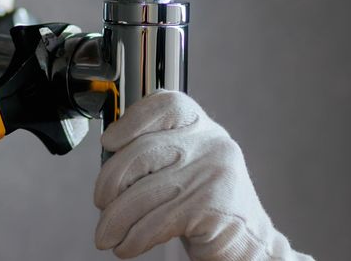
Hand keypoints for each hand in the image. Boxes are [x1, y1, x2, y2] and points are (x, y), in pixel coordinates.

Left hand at [94, 91, 312, 260]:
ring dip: (116, 220)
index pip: (165, 105)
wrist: (248, 242)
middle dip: (111, 182)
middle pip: (142, 151)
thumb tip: (107, 158)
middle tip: (102, 203)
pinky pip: (157, 222)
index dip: (131, 120)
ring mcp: (213, 173)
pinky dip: (134, 238)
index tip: (109, 142)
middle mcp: (211, 143)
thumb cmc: (206, 204)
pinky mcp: (211, 207)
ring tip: (107, 235)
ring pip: (143, 193)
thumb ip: (155, 151)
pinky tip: (128, 246)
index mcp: (202, 126)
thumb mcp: (185, 165)